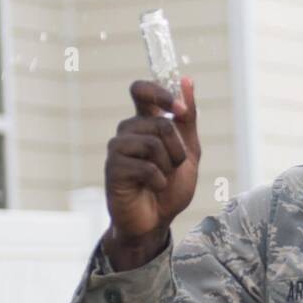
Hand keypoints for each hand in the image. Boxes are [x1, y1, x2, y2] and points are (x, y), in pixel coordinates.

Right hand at [102, 76, 199, 267]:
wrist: (156, 222)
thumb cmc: (170, 187)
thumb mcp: (189, 151)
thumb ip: (187, 118)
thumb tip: (186, 81)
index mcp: (144, 122)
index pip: (141, 90)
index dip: (160, 93)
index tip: (179, 110)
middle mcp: (128, 131)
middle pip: (159, 122)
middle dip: (177, 148)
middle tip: (174, 166)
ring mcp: (117, 149)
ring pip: (152, 143)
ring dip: (168, 166)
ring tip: (162, 179)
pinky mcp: (113, 169)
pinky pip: (145, 166)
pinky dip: (158, 180)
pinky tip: (153, 188)